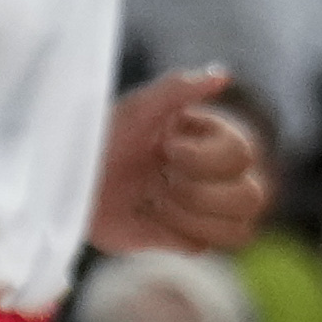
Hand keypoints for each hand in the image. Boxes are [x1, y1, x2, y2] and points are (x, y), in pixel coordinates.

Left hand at [88, 63, 271, 255]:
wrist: (70, 177)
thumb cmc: (103, 136)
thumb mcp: (137, 107)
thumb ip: (178, 88)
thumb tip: (222, 74)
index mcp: (212, 140)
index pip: (242, 156)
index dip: (203, 158)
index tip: (165, 149)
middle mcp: (218, 176)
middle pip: (251, 197)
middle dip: (200, 192)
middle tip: (163, 180)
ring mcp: (205, 210)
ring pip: (238, 229)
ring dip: (191, 214)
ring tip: (156, 198)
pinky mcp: (185, 238)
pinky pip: (203, 247)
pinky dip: (173, 231)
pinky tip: (148, 214)